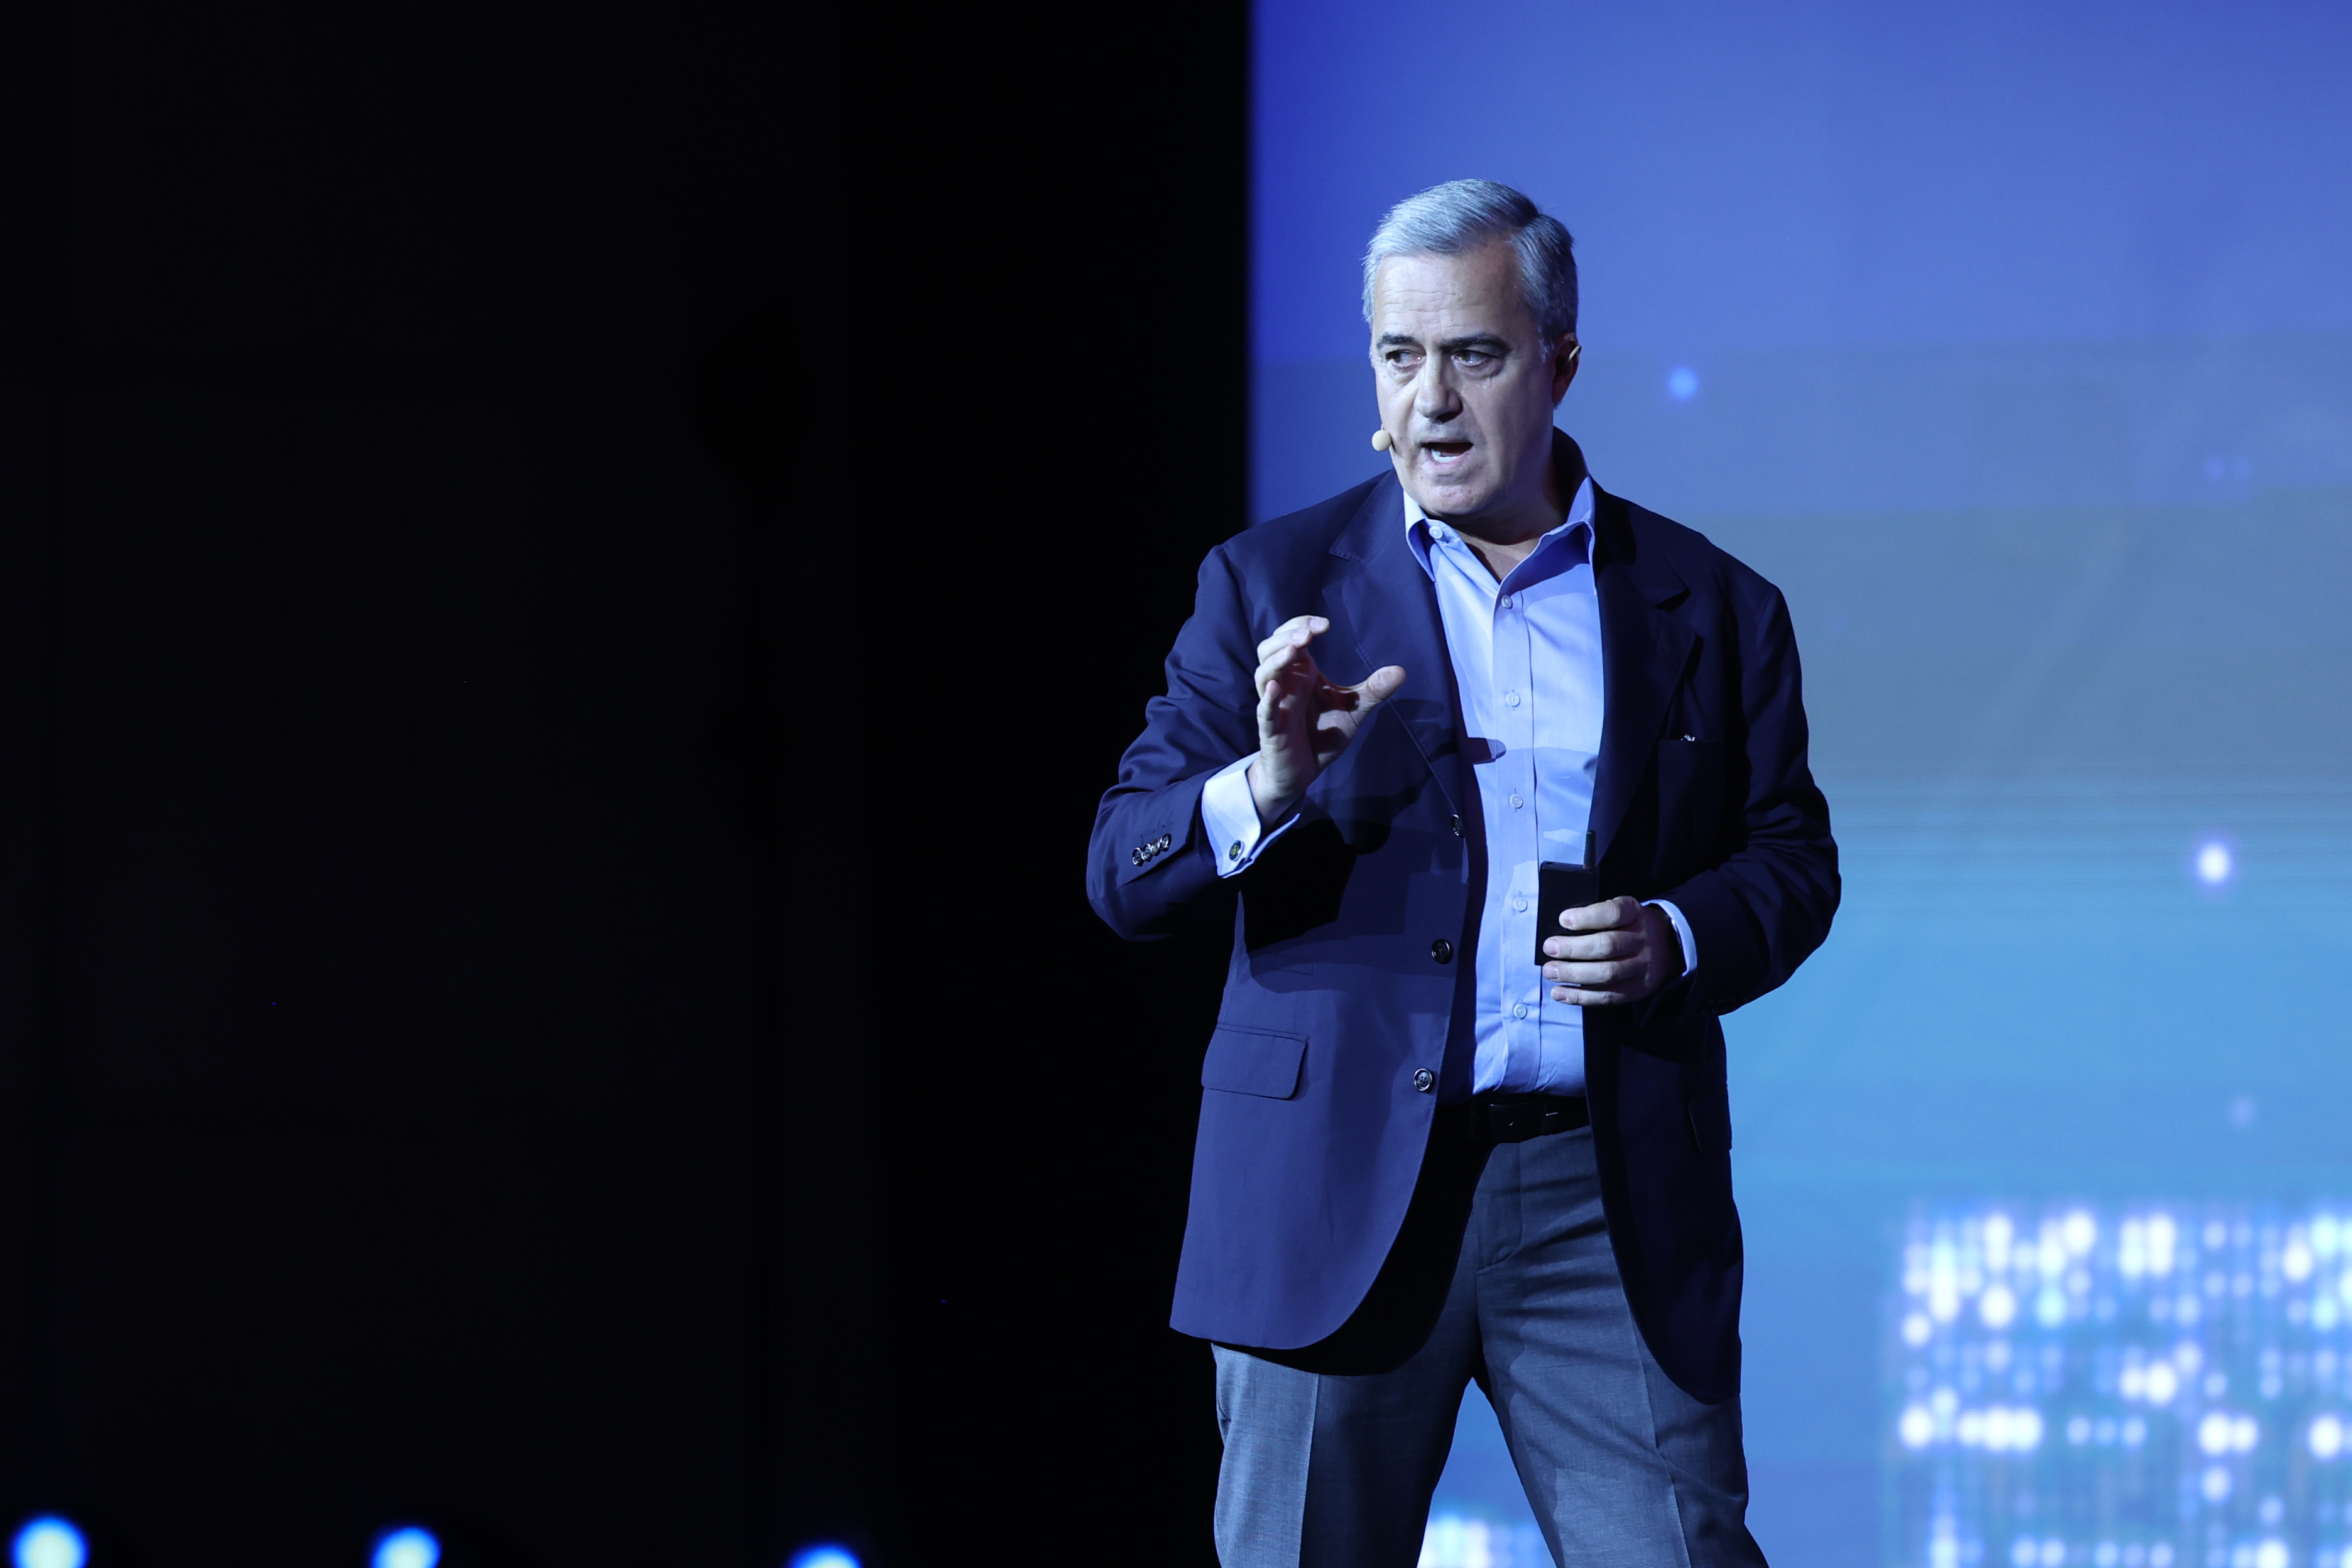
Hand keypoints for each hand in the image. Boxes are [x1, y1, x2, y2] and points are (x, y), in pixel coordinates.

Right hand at [1244, 615, 1405, 826]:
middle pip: (1269, 649)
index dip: (1301, 625)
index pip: (1290, 638)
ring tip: (1294, 651)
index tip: (1325, 625)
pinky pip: (1265, 712)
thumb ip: (1373, 690)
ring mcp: (1275, 705)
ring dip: (1276, 661)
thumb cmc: (1322, 735)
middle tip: (1308, 635)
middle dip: (1286, 637)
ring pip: (1263, 675)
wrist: (1304, 772)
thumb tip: (1401, 671)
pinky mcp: (1271, 730)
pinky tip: (1275, 688)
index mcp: (1300, 673)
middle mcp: (1284, 684)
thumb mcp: (1354, 710)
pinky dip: (1268, 699)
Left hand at [1542, 897, 1678, 1006]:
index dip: (1587, 917)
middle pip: (1607, 946)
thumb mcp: (1622, 909)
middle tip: (1549, 948)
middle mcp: (1641, 941)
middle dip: (1573, 948)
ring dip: (1574, 974)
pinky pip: (1608, 996)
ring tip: (1550, 971)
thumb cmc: (1630, 925)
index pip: (1614, 913)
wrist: (1669, 945)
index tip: (1563, 920)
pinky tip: (1559, 993)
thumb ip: (1598, 914)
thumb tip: (1561, 925)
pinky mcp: (1637, 989)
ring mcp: (1641, 967)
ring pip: (1607, 973)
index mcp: (1635, 914)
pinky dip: (1580, 997)